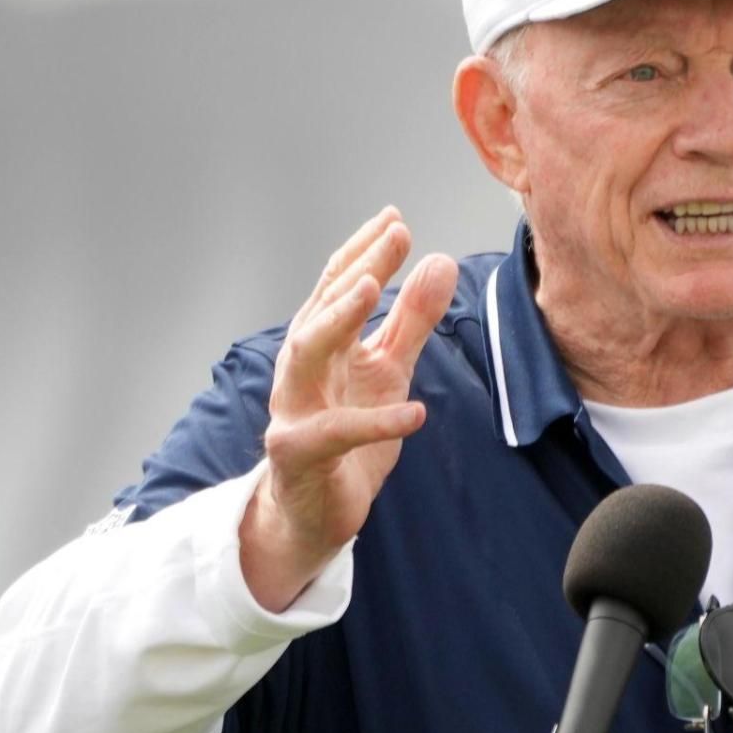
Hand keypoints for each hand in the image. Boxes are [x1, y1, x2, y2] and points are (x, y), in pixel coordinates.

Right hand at [242, 206, 458, 609]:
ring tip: (374, 290)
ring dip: (337, 320)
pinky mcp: (298, 455)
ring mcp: (292, 410)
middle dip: (355, 269)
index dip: (365, 252)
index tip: (396, 219)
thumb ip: (411, 321)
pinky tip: (416, 411)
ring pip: (304, 355)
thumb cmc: (348, 437)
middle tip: (393, 235)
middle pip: (320, 308)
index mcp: (320, 345)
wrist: (315, 513)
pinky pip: (332, 433)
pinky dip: (374, 422)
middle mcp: (299, 369)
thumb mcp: (388, 371)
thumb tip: (440, 261)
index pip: (338, 288)